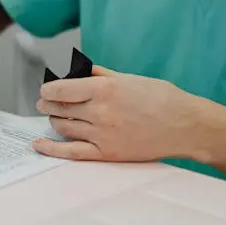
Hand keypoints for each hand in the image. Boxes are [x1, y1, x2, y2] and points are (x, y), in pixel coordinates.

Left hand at [33, 65, 209, 161]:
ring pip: (63, 127)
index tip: (46, 89)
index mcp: (104, 89)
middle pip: (59, 108)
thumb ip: (98, 75)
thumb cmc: (161, 98)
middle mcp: (100, 112)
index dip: (48, 89)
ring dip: (54, 120)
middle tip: (46, 101)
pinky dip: (52, 148)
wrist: (186, 126)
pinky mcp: (107, 153)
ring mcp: (102, 134)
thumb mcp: (128, 78)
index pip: (60, 89)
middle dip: (48, 103)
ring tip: (55, 115)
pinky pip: (72, 152)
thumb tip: (76, 72)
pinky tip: (39, 144)